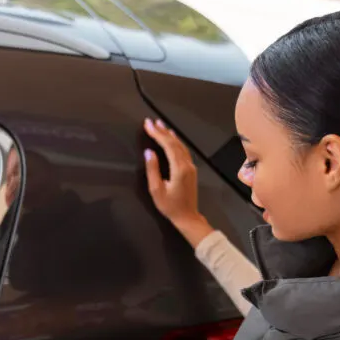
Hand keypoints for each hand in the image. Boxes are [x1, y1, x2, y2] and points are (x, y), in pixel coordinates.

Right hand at [143, 118, 213, 247]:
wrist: (188, 217)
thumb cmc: (170, 207)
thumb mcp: (156, 190)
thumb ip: (153, 170)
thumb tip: (149, 152)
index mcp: (179, 169)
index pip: (168, 146)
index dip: (157, 134)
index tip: (148, 125)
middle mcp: (187, 165)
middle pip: (175, 143)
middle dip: (162, 131)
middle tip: (151, 121)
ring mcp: (191, 167)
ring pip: (181, 146)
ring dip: (170, 135)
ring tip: (160, 125)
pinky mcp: (191, 170)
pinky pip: (184, 151)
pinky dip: (176, 142)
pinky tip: (172, 138)